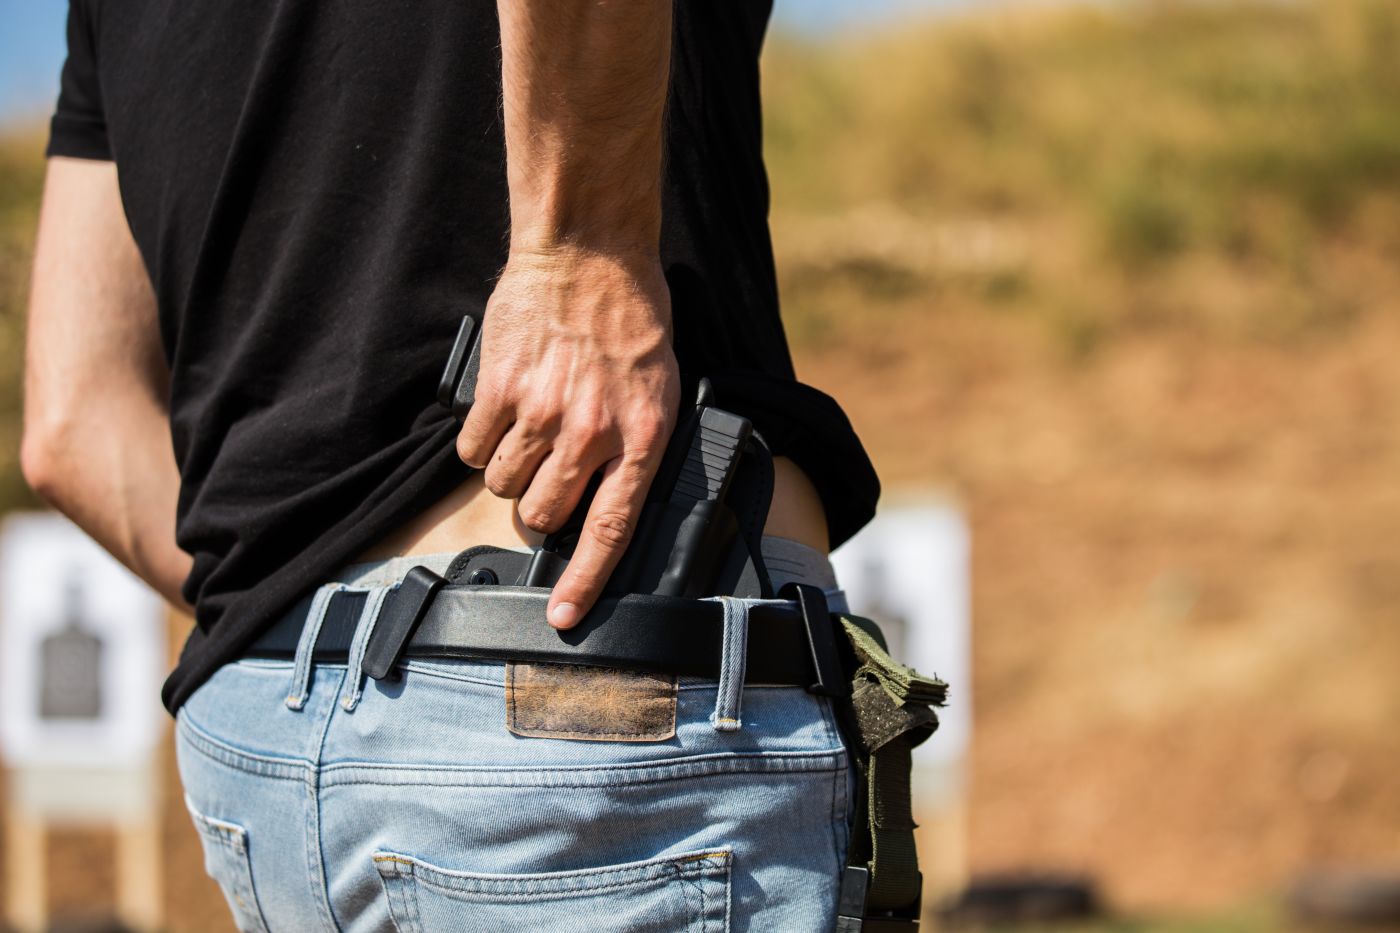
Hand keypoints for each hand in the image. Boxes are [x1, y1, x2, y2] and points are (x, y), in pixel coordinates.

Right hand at [455, 247, 679, 628]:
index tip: (564, 619)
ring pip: (504, 485)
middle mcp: (592, 431)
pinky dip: (481, 440)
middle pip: (544, 513)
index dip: (586, 580)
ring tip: (529, 425)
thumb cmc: (631, 322)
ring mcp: (542, 410)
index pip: (612, 529)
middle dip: (539, 504)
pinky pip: (473, 449)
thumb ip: (633, 447)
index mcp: (643, 436)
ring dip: (510, 469)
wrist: (591, 253)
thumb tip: (598, 503)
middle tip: (547, 469)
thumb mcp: (659, 388)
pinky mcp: (499, 388)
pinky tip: (502, 408)